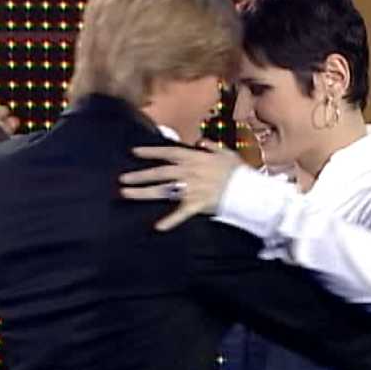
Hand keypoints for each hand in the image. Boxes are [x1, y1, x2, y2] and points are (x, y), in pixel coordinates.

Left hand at [120, 140, 242, 230]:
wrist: (248, 189)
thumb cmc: (238, 171)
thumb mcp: (226, 153)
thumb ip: (212, 147)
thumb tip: (201, 142)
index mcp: (194, 158)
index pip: (168, 152)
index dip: (151, 151)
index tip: (134, 152)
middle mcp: (189, 172)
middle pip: (159, 173)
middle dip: (139, 175)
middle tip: (122, 179)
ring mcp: (191, 189)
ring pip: (163, 190)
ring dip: (143, 192)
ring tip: (126, 193)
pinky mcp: (197, 204)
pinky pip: (181, 214)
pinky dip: (171, 221)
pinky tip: (158, 227)